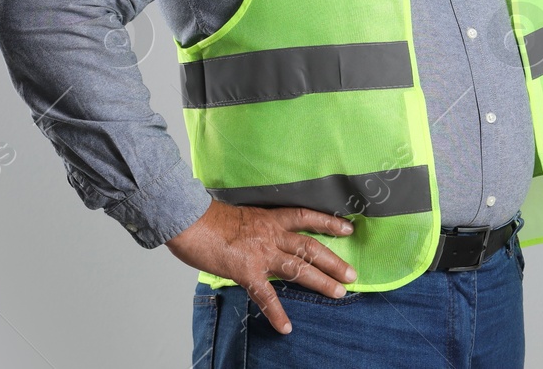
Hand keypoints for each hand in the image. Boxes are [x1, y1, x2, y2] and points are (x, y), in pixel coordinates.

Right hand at [165, 199, 358, 335]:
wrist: (191, 220)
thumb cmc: (210, 218)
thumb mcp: (242, 216)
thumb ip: (256, 227)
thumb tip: (260, 235)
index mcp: (271, 219)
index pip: (307, 217)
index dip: (329, 223)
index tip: (348, 229)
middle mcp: (272, 235)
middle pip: (310, 247)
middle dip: (333, 261)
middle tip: (352, 274)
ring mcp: (261, 254)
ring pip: (299, 268)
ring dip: (320, 282)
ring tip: (338, 293)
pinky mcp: (246, 271)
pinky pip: (266, 296)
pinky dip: (276, 312)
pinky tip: (286, 326)